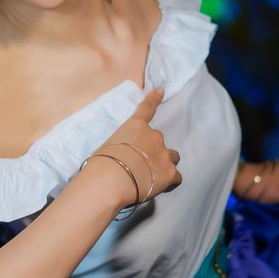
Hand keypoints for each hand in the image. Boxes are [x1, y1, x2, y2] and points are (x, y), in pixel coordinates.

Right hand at [91, 87, 181, 207]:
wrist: (110, 181)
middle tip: (140, 167)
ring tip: (152, 177)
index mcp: (135, 126)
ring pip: (173, 157)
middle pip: (160, 142)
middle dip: (154, 152)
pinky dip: (170, 182)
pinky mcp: (170, 173)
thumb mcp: (108, 146)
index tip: (161, 90)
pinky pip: (177, 177)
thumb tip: (125, 158)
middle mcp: (154, 136)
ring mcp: (164, 154)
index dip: (154, 98)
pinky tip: (161, 187)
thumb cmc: (101, 163)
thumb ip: (122, 147)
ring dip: (165, 164)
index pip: (147, 108)